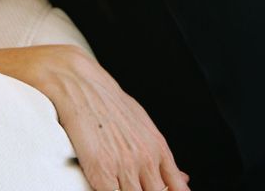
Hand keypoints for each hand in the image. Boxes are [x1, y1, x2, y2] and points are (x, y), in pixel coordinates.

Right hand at [2, 44, 191, 190]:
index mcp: (158, 148)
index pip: (177, 188)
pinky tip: (110, 189)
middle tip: (141, 187)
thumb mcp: (143, 126)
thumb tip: (184, 178)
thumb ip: (162, 157)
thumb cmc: (109, 104)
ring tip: (124, 185)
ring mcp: (124, 167)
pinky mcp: (101, 171)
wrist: (79, 83)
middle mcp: (146, 159)